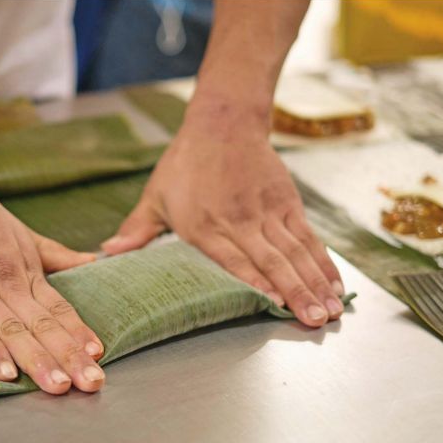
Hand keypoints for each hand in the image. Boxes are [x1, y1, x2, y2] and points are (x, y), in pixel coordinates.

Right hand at [0, 168, 105, 394]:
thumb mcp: (21, 233)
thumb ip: (54, 255)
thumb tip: (92, 262)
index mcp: (25, 271)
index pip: (58, 308)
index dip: (78, 333)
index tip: (98, 356)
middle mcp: (7, 282)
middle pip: (43, 325)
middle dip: (69, 356)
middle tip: (92, 383)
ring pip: (12, 330)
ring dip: (37, 359)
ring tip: (58, 386)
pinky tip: (4, 372)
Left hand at [103, 101, 343, 326]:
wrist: (223, 122)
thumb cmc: (186, 162)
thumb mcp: (156, 195)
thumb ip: (137, 229)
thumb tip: (106, 253)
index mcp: (204, 225)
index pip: (233, 259)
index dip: (256, 282)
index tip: (275, 305)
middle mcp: (239, 220)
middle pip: (273, 260)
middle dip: (297, 292)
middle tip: (316, 320)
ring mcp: (267, 211)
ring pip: (297, 252)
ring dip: (316, 282)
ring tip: (333, 310)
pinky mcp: (287, 202)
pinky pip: (309, 237)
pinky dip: (324, 261)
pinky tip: (335, 283)